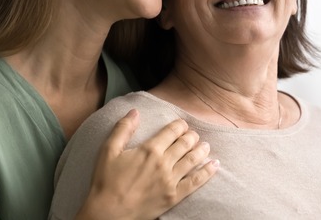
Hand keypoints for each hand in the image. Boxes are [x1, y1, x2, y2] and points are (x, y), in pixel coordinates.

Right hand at [75, 109, 217, 219]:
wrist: (109, 212)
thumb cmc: (106, 181)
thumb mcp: (108, 150)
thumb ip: (123, 129)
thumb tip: (134, 111)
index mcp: (149, 149)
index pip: (171, 131)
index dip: (179, 125)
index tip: (182, 123)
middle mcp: (163, 163)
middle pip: (185, 144)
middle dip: (191, 136)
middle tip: (193, 134)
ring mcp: (171, 181)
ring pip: (193, 160)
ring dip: (201, 150)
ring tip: (205, 145)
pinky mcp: (174, 196)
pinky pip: (196, 182)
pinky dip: (207, 172)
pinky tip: (214, 165)